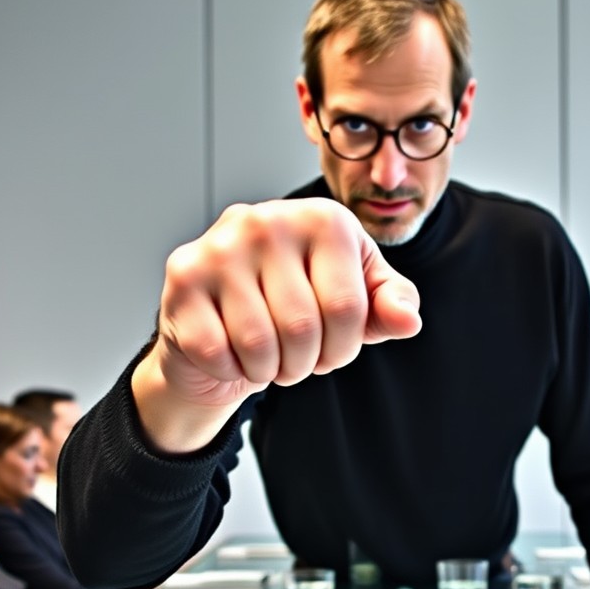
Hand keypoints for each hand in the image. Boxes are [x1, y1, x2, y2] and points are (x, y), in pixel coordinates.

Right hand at [133, 197, 421, 451]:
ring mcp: (219, 246)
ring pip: (259, 344)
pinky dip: (231, 369)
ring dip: (270, 370)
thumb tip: (407, 321)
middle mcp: (267, 220)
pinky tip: (232, 352)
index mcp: (321, 218)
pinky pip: (218, 352)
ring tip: (269, 357)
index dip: (344, 348)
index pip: (348, 309)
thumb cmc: (300, 305)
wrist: (227, 320)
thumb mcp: (359, 302)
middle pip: (303, 328)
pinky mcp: (182, 277)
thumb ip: (391, 306)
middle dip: (306, 362)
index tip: (332, 347)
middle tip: (297, 358)